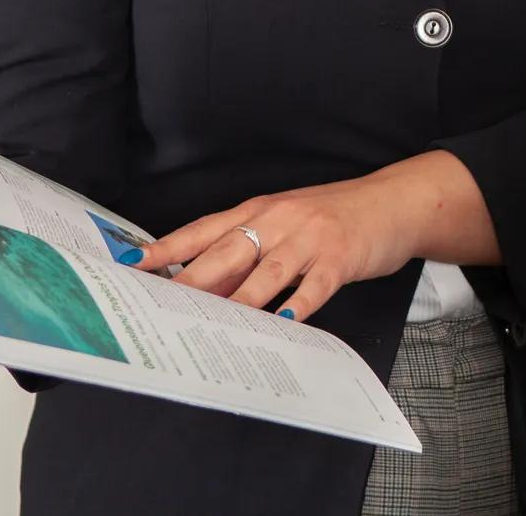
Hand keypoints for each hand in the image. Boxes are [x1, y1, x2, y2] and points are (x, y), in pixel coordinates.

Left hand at [133, 151, 497, 320]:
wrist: (393, 202)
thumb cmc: (332, 217)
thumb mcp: (284, 223)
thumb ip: (244, 249)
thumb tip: (198, 282)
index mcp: (259, 210)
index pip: (203, 229)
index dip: (167, 247)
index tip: (132, 264)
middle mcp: (279, 220)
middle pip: (227, 252)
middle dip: (190, 281)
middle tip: (159, 305)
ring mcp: (310, 238)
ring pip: (265, 272)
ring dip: (238, 300)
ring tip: (210, 324)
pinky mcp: (340, 257)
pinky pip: (315, 285)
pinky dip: (298, 304)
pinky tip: (283, 322)